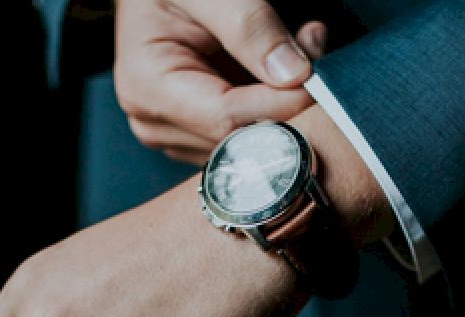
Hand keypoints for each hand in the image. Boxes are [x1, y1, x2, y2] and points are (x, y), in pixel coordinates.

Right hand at [114, 0, 327, 163]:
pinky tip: (278, 71)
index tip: (316, 79)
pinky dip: (274, 108)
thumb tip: (293, 75)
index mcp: (148, 87)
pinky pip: (249, 136)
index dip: (279, 104)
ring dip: (284, 103)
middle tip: (311, 47)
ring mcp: (177, 134)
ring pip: (251, 142)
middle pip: (240, 138)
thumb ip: (248, 27)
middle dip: (285, 101)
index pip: (226, 119)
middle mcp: (156, 122)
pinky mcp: (198, 135)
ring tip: (294, 48)